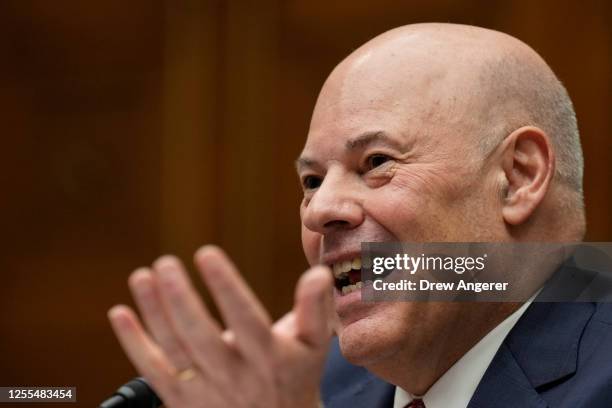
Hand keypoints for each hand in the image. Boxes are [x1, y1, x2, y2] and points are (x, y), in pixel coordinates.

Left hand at [108, 246, 333, 407]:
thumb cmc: (295, 377)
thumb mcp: (312, 346)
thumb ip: (314, 308)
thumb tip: (318, 273)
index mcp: (269, 357)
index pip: (245, 318)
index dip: (225, 286)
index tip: (206, 254)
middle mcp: (236, 376)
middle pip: (200, 336)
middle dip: (180, 298)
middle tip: (166, 262)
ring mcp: (206, 391)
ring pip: (173, 351)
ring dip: (153, 312)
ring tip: (142, 276)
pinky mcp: (183, 401)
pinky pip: (153, 372)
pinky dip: (134, 343)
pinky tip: (120, 314)